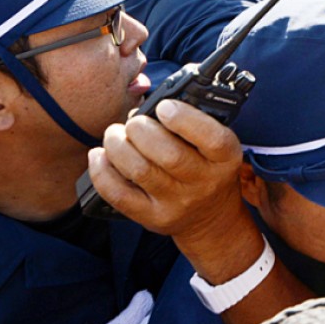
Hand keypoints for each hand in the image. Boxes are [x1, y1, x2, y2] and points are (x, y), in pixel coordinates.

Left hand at [88, 99, 245, 243]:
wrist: (211, 218)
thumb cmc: (209, 169)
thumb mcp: (217, 147)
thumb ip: (193, 125)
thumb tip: (149, 107)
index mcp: (225, 158)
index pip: (211, 139)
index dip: (185, 119)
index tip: (164, 106)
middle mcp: (205, 182)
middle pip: (169, 155)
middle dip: (142, 130)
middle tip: (134, 122)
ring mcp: (178, 203)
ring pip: (140, 171)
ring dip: (118, 146)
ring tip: (114, 134)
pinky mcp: (152, 217)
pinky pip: (120, 195)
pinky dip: (102, 171)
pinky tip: (99, 155)